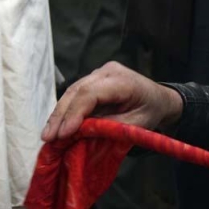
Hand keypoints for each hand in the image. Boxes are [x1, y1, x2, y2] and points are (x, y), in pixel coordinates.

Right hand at [42, 61, 183, 141]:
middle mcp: (108, 71)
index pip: (91, 94)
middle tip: (48, 138)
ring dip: (59, 114)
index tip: (63, 134)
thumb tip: (80, 133)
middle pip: (77, 91)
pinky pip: (76, 94)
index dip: (74, 113)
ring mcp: (99, 73)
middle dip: (60, 116)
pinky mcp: (93, 79)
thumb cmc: (152, 111)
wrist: (160, 99)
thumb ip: (111, 127)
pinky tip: (57, 126)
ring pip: (72, 92)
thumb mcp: (138, 124)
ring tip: (48, 135)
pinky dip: (66, 111)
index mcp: (123, 80)